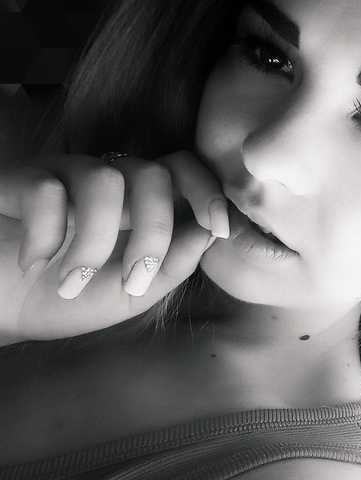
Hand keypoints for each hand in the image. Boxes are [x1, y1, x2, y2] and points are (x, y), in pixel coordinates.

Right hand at [0, 150, 228, 344]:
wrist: (2, 308)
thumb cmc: (70, 299)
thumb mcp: (132, 293)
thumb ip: (172, 266)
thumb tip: (209, 233)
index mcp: (142, 205)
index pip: (184, 170)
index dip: (207, 190)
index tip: (220, 229)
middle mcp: (110, 182)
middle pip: (153, 174)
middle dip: (153, 233)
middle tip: (133, 281)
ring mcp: (66, 176)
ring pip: (105, 181)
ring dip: (94, 244)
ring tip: (72, 285)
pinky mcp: (24, 181)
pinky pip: (48, 192)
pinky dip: (46, 238)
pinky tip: (35, 265)